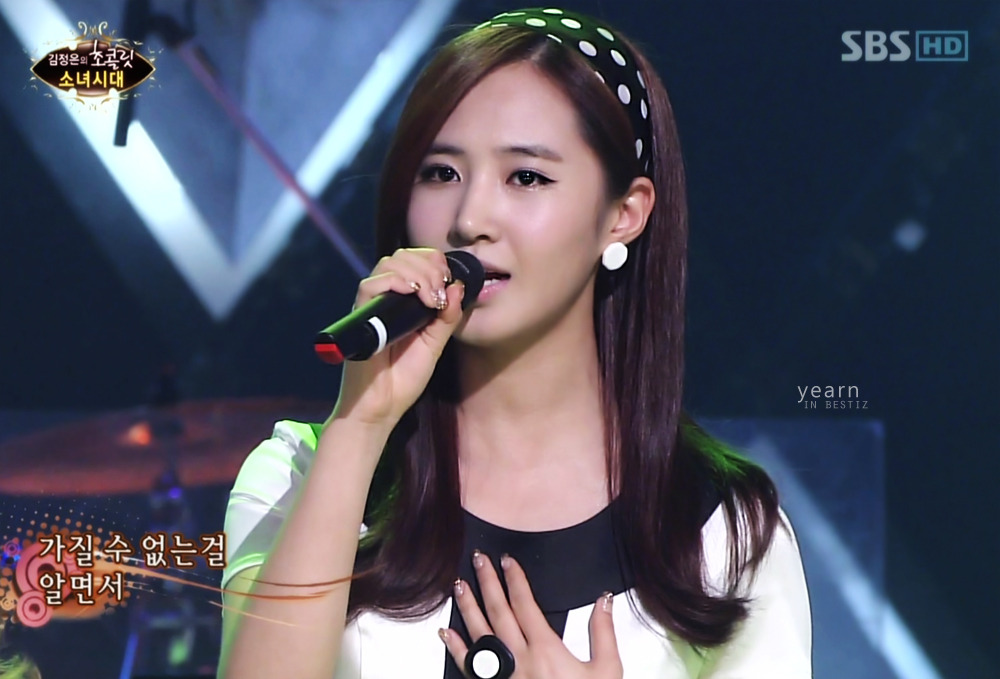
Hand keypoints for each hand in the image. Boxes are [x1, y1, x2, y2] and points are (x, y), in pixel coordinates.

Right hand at [331, 247, 466, 431]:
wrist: (381, 406)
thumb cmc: (403, 379)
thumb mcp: (434, 344)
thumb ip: (447, 318)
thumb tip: (457, 287)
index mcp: (403, 302)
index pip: (415, 262)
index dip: (433, 261)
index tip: (448, 280)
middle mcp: (386, 299)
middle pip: (403, 256)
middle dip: (429, 266)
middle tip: (441, 291)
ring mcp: (372, 306)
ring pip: (389, 264)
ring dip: (417, 273)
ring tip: (431, 298)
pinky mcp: (359, 315)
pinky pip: (371, 285)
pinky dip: (395, 282)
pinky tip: (413, 295)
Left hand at [440, 551, 623, 678]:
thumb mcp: (606, 670)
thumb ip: (602, 632)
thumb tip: (603, 600)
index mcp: (546, 650)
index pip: (525, 604)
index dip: (515, 579)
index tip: (508, 560)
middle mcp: (520, 660)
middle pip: (498, 612)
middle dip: (487, 582)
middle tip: (479, 560)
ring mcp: (504, 676)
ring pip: (480, 635)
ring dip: (468, 608)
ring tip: (459, 585)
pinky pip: (471, 667)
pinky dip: (456, 649)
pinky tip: (446, 632)